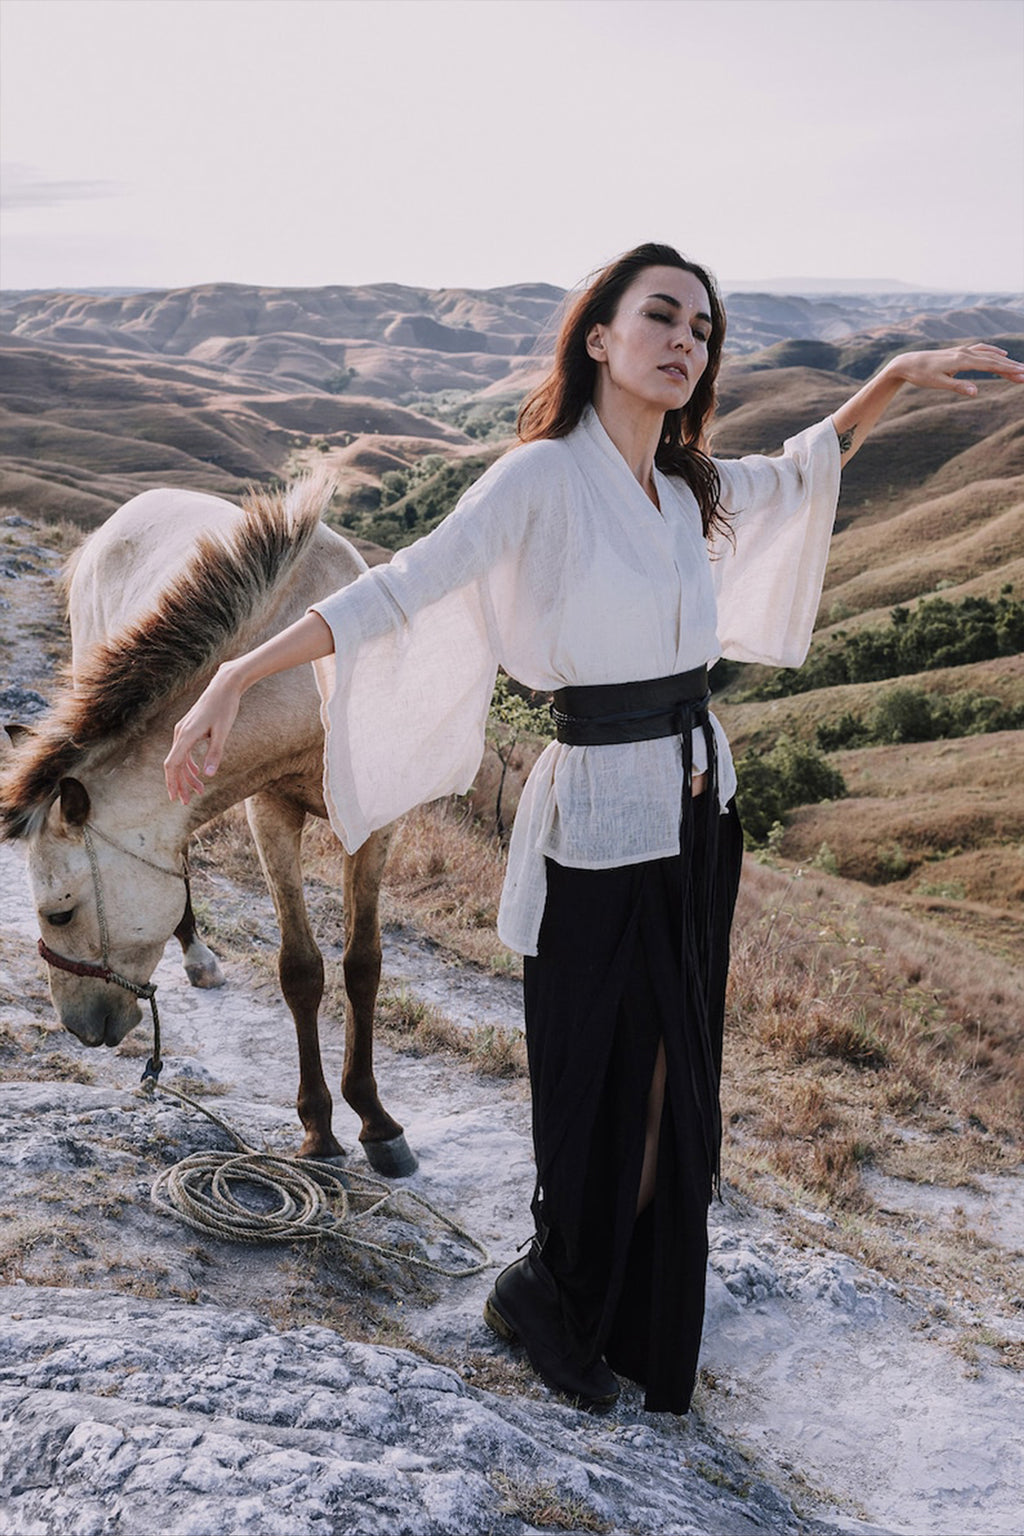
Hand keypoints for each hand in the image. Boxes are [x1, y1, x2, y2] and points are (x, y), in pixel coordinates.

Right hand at [164, 663, 242, 803]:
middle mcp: (180, 733)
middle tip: (186, 802)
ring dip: (187, 776)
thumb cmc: (225, 707)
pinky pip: (185, 751)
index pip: (173, 764)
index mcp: (186, 735)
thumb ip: (214, 754)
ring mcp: (183, 730)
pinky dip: (190, 764)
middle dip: (179, 784)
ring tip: (198, 791)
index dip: (172, 782)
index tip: (176, 797)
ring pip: (180, 758)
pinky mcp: (189, 728)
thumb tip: (207, 776)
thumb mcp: (222, 732)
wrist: (224, 686)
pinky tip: (197, 774)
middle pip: (174, 764)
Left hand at [886, 343, 1023, 396]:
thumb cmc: (921, 375)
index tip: (1023, 376)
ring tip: (1019, 368)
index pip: (991, 365)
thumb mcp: (938, 383)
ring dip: (1005, 361)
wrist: (907, 363)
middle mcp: (965, 353)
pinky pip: (982, 350)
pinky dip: (994, 352)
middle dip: (1012, 367)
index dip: (1008, 370)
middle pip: (994, 359)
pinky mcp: (960, 353)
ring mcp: (963, 351)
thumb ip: (957, 387)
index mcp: (962, 360)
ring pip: (990, 355)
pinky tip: (1001, 355)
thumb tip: (976, 392)